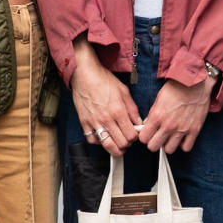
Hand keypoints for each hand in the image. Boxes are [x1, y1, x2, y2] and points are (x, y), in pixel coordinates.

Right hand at [70, 37, 140, 157]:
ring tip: (118, 145)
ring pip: (107, 145)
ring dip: (115, 148)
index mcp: (118, 110)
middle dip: (127, 144)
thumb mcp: (124, 91)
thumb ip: (132, 109)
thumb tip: (138, 121)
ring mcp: (94, 122)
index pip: (131, 135)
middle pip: (121, 143)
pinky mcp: (84, 123)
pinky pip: (92, 140)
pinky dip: (99, 142)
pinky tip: (104, 137)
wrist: (84, 74)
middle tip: (127, 139)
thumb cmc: (103, 80)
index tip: (135, 134)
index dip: (136, 137)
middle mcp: (106, 118)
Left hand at [139, 78, 212, 153]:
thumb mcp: (159, 99)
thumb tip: (148, 125)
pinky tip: (181, 137)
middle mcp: (168, 125)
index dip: (144, 136)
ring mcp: (182, 129)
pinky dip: (183, 144)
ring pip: (169, 150)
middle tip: (157, 137)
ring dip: (168, 144)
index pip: (143, 138)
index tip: (148, 134)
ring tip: (170, 137)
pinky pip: (186, 147)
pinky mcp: (194, 130)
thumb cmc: (177, 87)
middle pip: (153, 147)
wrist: (195, 83)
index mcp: (157, 116)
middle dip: (153, 142)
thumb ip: (152, 114)